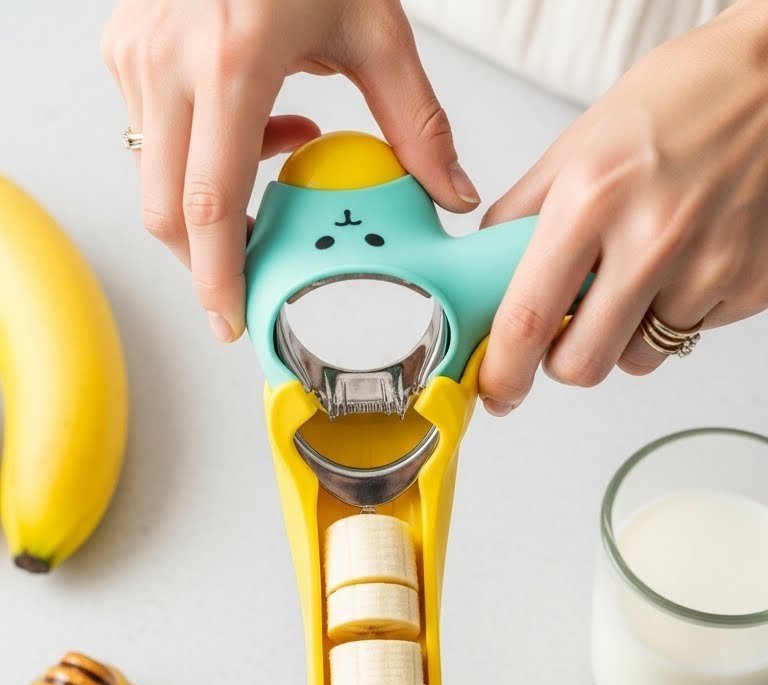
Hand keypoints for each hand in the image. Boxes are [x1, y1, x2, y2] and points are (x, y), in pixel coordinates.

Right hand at [102, 0, 478, 341]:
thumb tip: (451, 195)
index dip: (218, 279)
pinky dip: (199, 158)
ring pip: (154, 176)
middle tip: (245, 292)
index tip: (233, 322)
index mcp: (231, 61)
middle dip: (204, 263)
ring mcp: (136, 51)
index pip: (209, 204)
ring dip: (208, 205)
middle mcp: (168, 60)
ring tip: (269, 184)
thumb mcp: (374, 25)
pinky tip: (252, 133)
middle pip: (166, 209)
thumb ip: (416, 120)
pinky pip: (150, 134)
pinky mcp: (124, 45)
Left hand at [479, 0, 767, 413]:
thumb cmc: (683, 98)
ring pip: (637, 358)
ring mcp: (707, 268)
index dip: (503, 371)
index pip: (527, 318)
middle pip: (583, 365)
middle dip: (565, 360)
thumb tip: (484, 275)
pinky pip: (689, 334)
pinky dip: (676, 311)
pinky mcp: (750, 287)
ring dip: (625, 334)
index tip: (496, 388)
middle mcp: (652, 237)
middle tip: (567, 329)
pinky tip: (687, 257)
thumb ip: (524, 216)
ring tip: (641, 270)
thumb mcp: (582, 142)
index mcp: (594, 197)